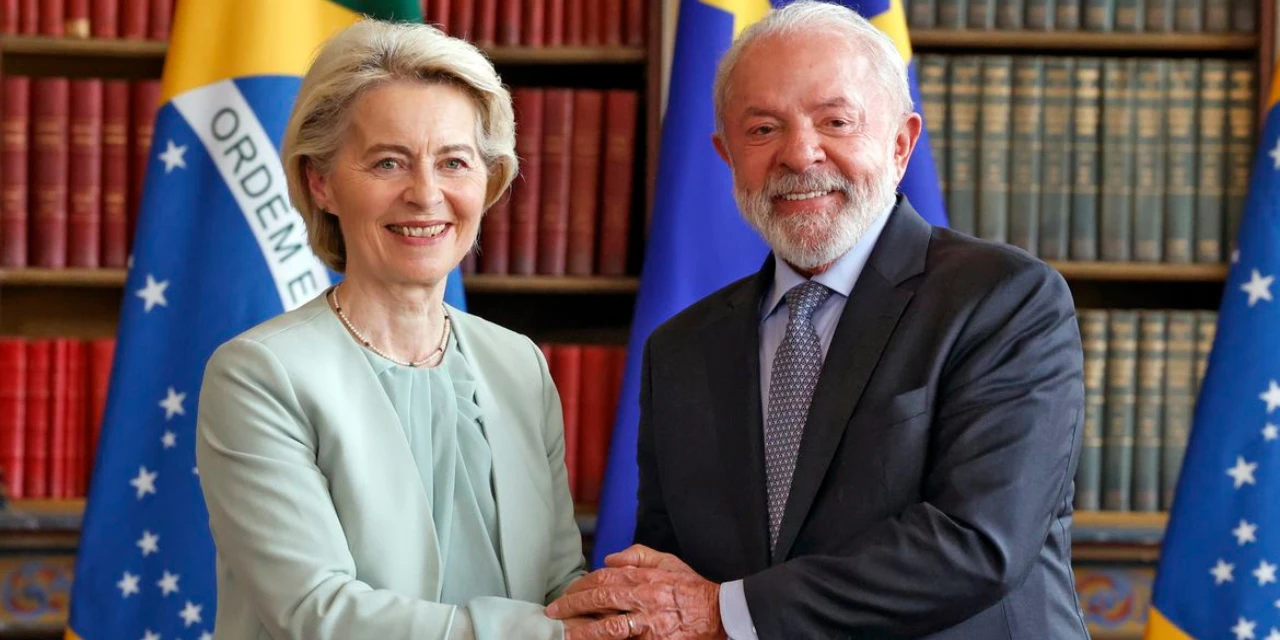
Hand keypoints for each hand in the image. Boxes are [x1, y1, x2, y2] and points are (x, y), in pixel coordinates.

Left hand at [546, 545, 725, 639]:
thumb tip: (609, 558)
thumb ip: (638, 556)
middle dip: (573, 606)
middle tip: (553, 613)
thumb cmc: (692, 589)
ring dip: (584, 631)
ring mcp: (649, 623)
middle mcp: (644, 598)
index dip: (581, 585)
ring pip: (610, 626)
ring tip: (565, 633)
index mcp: (645, 577)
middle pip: (601, 599)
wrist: (722, 612)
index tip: (565, 593)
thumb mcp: (668, 562)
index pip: (604, 577)